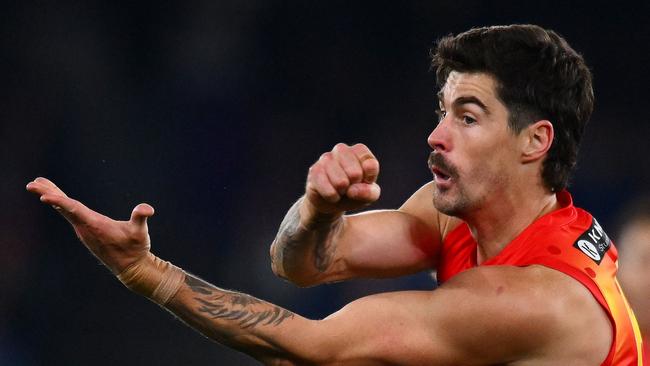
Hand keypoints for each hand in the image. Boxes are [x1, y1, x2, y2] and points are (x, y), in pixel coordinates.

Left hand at [26, 177, 154, 273]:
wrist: (131, 268)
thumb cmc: (135, 249)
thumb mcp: (140, 233)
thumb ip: (141, 218)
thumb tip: (146, 209)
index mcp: (95, 225)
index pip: (74, 210)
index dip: (59, 201)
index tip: (43, 196)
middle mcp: (85, 227)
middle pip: (63, 207)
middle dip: (47, 194)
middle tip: (30, 184)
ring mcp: (83, 230)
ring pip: (64, 209)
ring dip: (51, 196)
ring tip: (38, 184)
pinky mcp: (86, 231)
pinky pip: (68, 213)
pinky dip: (60, 203)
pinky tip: (56, 198)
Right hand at [305, 143, 380, 214]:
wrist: (332, 201)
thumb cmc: (355, 192)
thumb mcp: (370, 194)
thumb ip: (369, 192)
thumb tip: (352, 190)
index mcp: (358, 151)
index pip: (369, 162)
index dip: (369, 177)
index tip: (367, 181)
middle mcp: (341, 150)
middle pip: (354, 173)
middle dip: (354, 186)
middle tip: (351, 186)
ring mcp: (326, 159)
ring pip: (340, 181)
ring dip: (342, 191)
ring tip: (341, 191)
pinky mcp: (314, 170)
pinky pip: (325, 186)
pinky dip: (331, 195)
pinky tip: (333, 196)